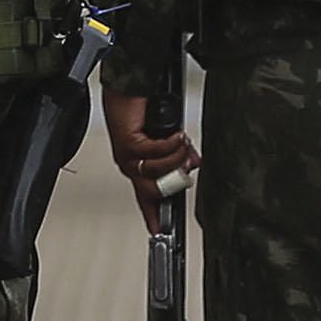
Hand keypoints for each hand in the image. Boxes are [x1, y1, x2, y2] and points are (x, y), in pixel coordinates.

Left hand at [103, 92, 199, 233]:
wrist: (128, 89)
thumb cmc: (142, 110)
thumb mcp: (168, 137)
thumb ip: (179, 154)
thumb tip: (192, 164)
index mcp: (139, 166)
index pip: (145, 197)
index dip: (151, 215)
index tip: (158, 231)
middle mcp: (131, 165)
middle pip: (154, 190)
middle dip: (176, 177)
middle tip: (187, 164)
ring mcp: (127, 156)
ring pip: (157, 172)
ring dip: (175, 157)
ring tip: (181, 142)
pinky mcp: (129, 144)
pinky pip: (155, 153)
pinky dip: (170, 144)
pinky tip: (176, 135)